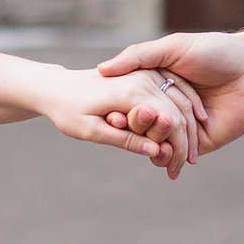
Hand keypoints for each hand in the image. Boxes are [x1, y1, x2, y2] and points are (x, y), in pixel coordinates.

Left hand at [42, 67, 196, 175]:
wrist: (56, 87)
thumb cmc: (67, 111)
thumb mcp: (91, 131)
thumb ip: (125, 140)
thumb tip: (155, 151)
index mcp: (130, 93)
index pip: (168, 121)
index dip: (176, 148)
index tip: (174, 170)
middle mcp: (141, 78)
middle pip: (177, 111)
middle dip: (185, 142)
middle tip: (181, 168)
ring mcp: (144, 72)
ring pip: (179, 100)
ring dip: (187, 127)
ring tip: (186, 156)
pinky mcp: (143, 72)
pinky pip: (172, 91)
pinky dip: (182, 110)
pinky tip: (187, 129)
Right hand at [97, 32, 243, 157]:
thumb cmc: (215, 52)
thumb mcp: (173, 47)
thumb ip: (138, 57)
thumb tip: (103, 69)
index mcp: (157, 84)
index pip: (129, 102)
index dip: (118, 108)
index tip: (106, 112)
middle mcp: (167, 106)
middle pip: (139, 124)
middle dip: (131, 127)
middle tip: (121, 125)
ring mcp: (181, 126)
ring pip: (154, 142)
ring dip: (146, 143)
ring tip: (144, 138)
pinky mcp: (198, 143)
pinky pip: (175, 154)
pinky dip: (164, 157)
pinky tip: (159, 154)